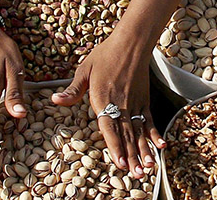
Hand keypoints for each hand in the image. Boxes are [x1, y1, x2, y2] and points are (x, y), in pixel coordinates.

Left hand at [52, 28, 164, 177]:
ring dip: (143, 150)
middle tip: (136, 174)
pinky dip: (155, 134)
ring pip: (139, 131)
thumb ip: (72, 90)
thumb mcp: (84, 70)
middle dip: (131, 156)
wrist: (131, 42)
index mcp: (104, 99)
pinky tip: (160, 146)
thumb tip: (55, 100)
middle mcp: (121, 104)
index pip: (110, 127)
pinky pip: (149, 120)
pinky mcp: (144, 100)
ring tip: (147, 167)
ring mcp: (135, 103)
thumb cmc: (105, 54)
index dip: (116, 146)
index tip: (120, 162)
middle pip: (127, 134)